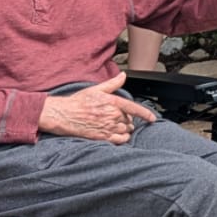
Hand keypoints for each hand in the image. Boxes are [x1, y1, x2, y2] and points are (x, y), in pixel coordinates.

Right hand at [38, 72, 158, 143]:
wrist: (64, 115)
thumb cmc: (78, 102)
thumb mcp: (97, 89)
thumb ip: (113, 84)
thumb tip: (124, 75)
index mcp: (113, 103)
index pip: (134, 109)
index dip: (146, 114)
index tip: (152, 118)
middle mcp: (112, 115)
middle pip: (129, 120)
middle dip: (127, 119)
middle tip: (117, 117)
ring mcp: (107, 127)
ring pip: (126, 130)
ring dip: (125, 129)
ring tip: (116, 125)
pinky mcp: (102, 137)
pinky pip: (120, 140)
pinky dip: (122, 138)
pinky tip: (117, 135)